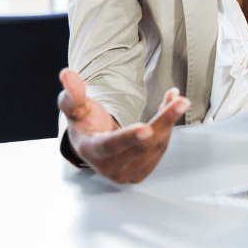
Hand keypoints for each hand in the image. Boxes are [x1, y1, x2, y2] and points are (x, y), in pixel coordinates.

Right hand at [58, 68, 188, 183]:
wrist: (93, 144)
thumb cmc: (85, 124)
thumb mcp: (76, 107)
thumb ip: (73, 93)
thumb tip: (67, 74)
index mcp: (91, 151)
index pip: (111, 145)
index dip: (129, 137)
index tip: (146, 128)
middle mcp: (110, 167)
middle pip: (143, 145)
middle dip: (164, 121)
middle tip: (180, 100)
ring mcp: (128, 173)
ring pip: (157, 146)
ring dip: (168, 119)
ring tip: (174, 97)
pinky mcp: (142, 172)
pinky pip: (161, 148)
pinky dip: (168, 127)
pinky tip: (168, 109)